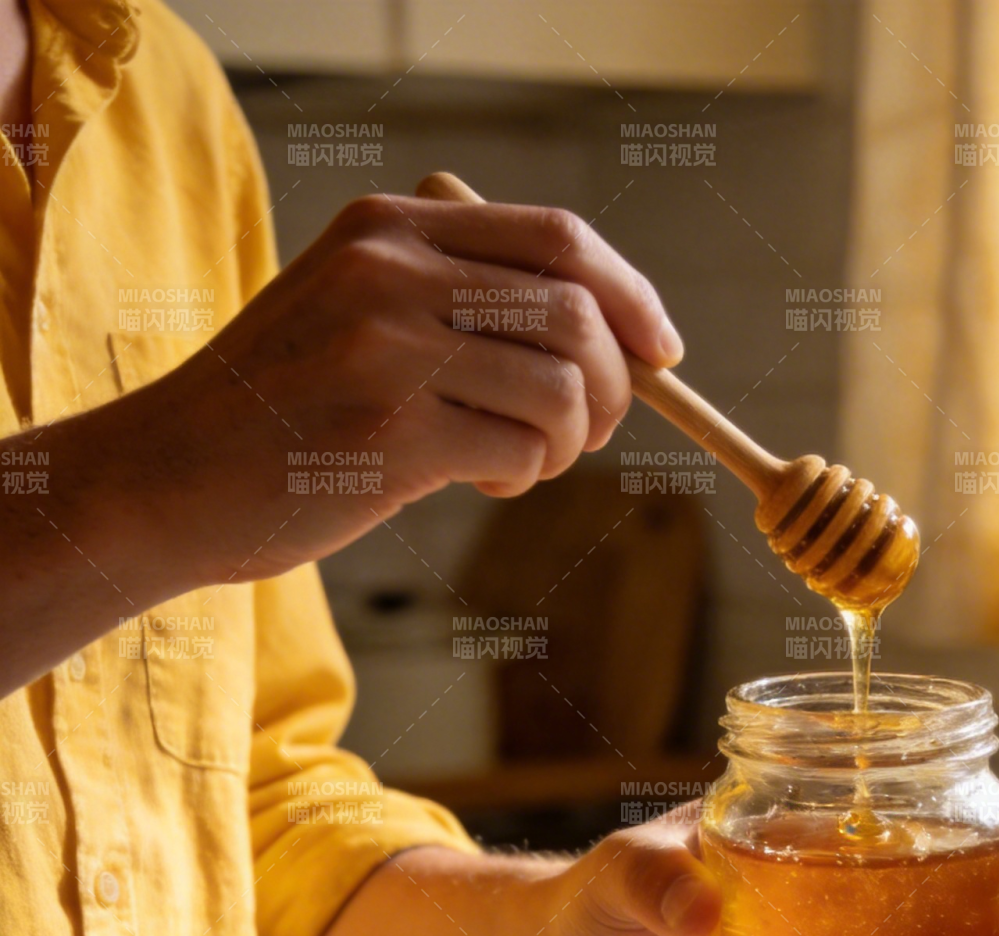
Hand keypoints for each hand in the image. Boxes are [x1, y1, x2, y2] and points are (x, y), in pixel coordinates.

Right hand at [105, 192, 680, 587]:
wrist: (168, 475)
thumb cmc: (285, 406)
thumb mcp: (358, 310)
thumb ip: (463, 300)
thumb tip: (613, 335)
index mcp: (391, 227)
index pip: (559, 239)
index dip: (632, 296)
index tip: (662, 350)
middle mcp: (392, 271)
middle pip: (577, 312)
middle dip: (615, 385)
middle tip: (592, 431)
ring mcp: (388, 349)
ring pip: (562, 388)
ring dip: (572, 441)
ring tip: (524, 461)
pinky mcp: (391, 432)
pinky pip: (522, 450)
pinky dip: (525, 476)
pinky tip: (482, 479)